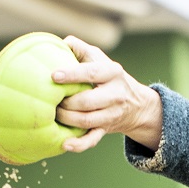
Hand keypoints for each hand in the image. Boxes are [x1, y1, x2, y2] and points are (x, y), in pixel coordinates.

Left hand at [52, 36, 163, 152]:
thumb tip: (62, 42)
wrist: (136, 104)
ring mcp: (111, 114)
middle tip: (51, 100)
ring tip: (54, 114)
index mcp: (112, 73)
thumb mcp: (100, 59)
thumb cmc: (108, 76)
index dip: (73, 75)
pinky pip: (92, 140)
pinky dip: (78, 145)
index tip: (54, 76)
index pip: (92, 73)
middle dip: (67, 102)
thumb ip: (82, 49)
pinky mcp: (106, 129)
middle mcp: (115, 94)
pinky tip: (64, 144)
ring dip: (67, 119)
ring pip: (87, 121)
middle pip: (88, 101)